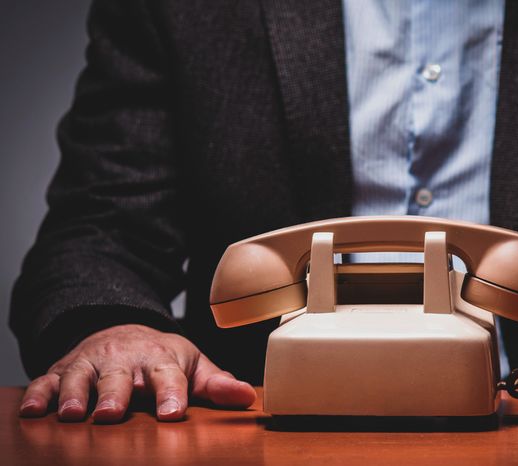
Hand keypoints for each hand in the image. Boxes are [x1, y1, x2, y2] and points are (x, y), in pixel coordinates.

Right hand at [18, 324, 256, 422]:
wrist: (123, 331)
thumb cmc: (162, 358)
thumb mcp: (193, 366)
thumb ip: (217, 385)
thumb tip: (248, 399)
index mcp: (160, 361)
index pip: (169, 377)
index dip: (171, 395)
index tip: (172, 414)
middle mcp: (124, 361)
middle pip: (120, 378)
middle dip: (116, 395)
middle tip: (112, 414)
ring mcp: (91, 364)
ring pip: (80, 377)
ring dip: (76, 394)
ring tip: (74, 415)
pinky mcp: (63, 370)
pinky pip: (47, 381)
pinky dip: (39, 394)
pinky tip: (33, 410)